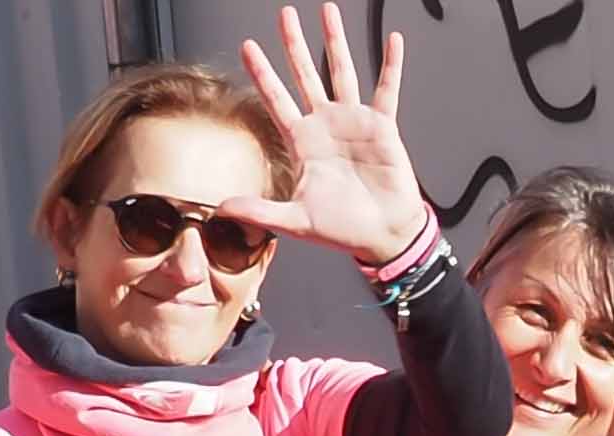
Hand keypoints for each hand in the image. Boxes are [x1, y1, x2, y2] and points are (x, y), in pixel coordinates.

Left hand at [233, 6, 424, 267]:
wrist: (382, 236)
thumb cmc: (343, 229)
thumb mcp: (295, 221)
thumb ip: (259, 211)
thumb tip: (220, 208)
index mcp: (302, 143)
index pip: (275, 99)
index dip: (262, 73)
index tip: (248, 46)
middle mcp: (325, 125)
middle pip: (305, 74)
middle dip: (293, 44)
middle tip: (284, 15)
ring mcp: (353, 122)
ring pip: (341, 71)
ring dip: (335, 41)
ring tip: (328, 11)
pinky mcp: (381, 126)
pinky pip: (387, 89)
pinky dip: (391, 65)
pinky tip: (392, 41)